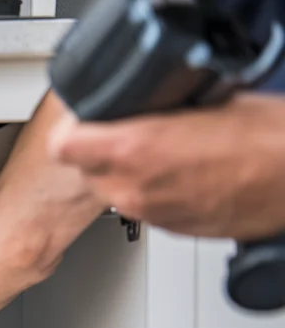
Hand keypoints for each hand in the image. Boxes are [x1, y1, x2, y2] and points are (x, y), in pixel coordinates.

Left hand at [47, 93, 284, 241]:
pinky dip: (150, 190)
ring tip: (161, 153)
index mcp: (133, 149)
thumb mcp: (204, 99)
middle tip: (127, 132)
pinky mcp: (165, 228)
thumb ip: (158, 106)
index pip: (63, 144)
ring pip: (111, 187)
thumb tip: (142, 100)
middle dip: (101, 150)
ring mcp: (148, 211)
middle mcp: (133, 187)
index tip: (80, 122)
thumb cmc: (266, 140)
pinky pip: (140, 204)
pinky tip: (180, 174)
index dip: (72, 130)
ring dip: (125, 171)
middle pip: (86, 167)